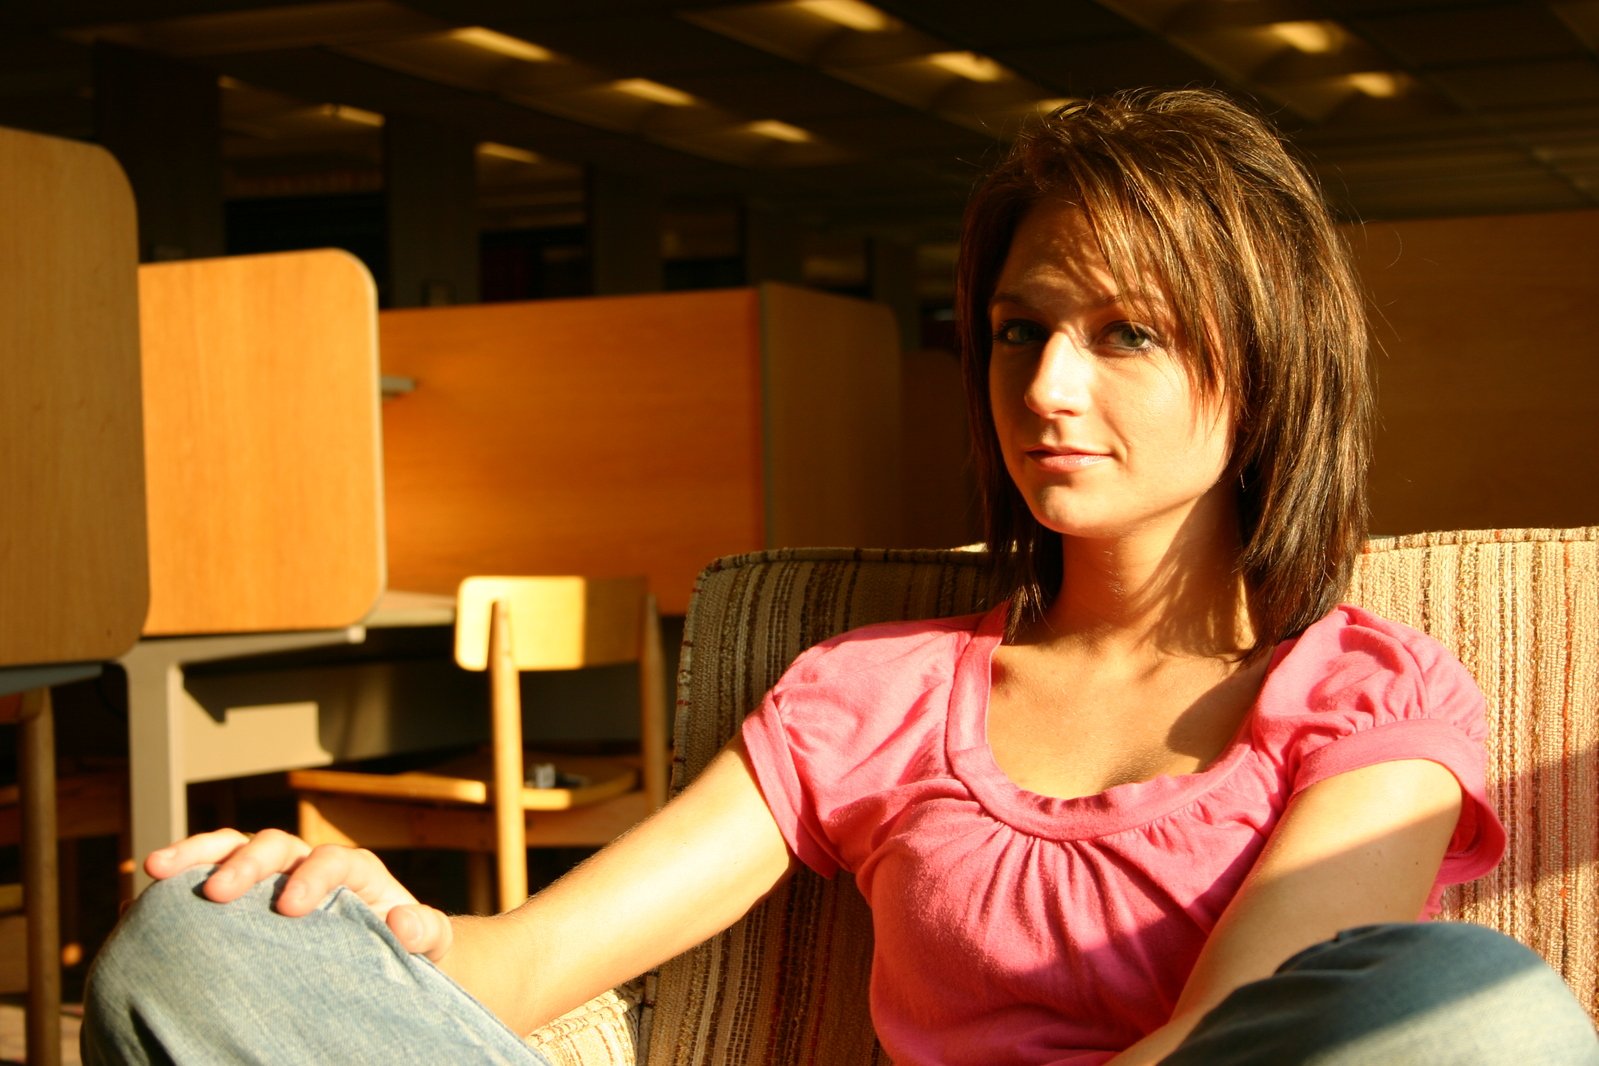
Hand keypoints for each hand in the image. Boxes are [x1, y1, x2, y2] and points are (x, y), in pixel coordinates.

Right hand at [144, 828, 455, 961]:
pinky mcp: (243, 891)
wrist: (384, 948)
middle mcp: (307, 861)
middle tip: (216, 892)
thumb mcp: (424, 941)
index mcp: (353, 869)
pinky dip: (177, 877)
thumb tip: (402, 923)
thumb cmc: (401, 943)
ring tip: (155, 870)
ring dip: (194, 853)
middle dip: (244, 862)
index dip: (311, 876)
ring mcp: (271, 872)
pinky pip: (206, 871)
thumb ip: (422, 930)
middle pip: (273, 844)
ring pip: (231, 846)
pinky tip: (141, 895)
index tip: (290, 907)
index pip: (330, 859)